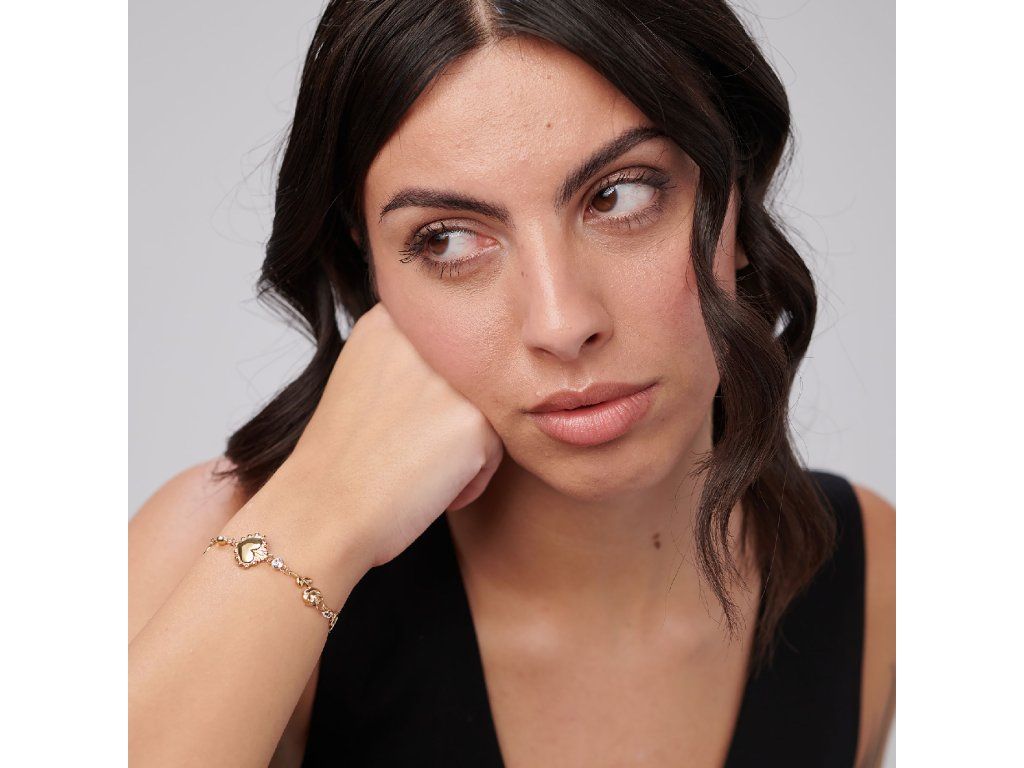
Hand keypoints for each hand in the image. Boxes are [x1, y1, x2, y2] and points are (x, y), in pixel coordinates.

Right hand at [272, 302, 504, 568]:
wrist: (321, 513)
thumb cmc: (339, 460)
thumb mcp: (363, 378)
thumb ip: (411, 359)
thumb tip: (468, 363)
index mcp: (389, 318)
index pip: (444, 351)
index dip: (425, 398)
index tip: (394, 425)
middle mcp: (423, 338)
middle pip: (468, 381)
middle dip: (446, 420)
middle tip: (402, 451)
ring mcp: (451, 379)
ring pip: (485, 415)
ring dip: (461, 449)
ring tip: (413, 470)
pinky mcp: (474, 422)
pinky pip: (494, 453)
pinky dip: (469, 481)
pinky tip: (426, 490)